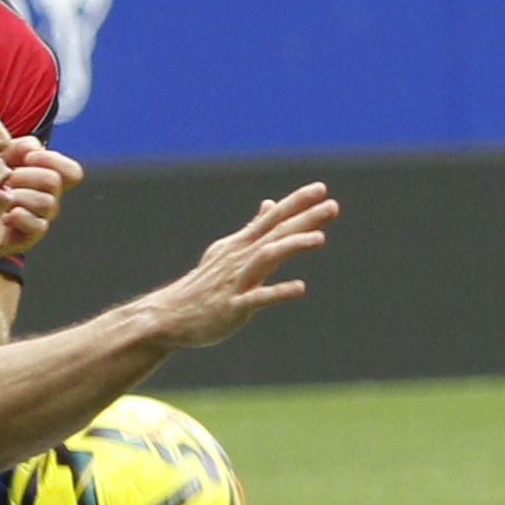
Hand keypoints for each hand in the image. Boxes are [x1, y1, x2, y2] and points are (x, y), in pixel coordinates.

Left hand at [0, 137, 81, 252]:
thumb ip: (19, 147)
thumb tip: (33, 149)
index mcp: (44, 178)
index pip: (71, 172)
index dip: (53, 160)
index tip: (28, 157)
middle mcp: (46, 199)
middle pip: (54, 181)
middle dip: (27, 175)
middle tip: (8, 178)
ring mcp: (38, 219)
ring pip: (47, 203)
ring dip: (22, 195)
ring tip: (2, 195)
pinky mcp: (28, 238)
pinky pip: (38, 226)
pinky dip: (21, 217)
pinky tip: (6, 215)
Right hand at [151, 181, 332, 349]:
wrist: (171, 316)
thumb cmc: (205, 285)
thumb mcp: (229, 251)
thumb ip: (253, 229)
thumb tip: (270, 204)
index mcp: (240, 245)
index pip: (272, 218)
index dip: (296, 202)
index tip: (321, 189)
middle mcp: (239, 258)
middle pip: (276, 232)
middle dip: (304, 218)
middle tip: (333, 206)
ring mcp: (236, 282)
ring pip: (266, 257)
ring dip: (293, 245)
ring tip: (320, 238)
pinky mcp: (232, 307)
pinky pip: (257, 298)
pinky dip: (278, 291)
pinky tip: (300, 288)